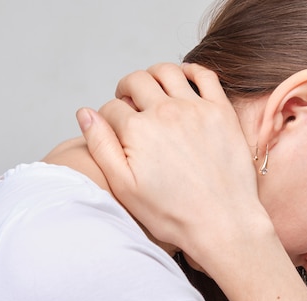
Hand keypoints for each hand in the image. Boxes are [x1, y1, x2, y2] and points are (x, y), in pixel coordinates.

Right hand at [78, 63, 270, 261]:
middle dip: (125, 91)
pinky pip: (204, 75)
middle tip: (128, 105)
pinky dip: (189, 71)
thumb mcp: (124, 187)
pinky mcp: (221, 111)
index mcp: (137, 130)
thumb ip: (101, 146)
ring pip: (166, 72)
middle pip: (135, 82)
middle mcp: (165, 112)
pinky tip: (183, 82)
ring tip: (152, 91)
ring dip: (152, 76)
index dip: (107, 118)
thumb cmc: (172, 213)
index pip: (111, 108)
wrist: (222, 223)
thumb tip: (84, 113)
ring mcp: (196, 109)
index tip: (114, 129)